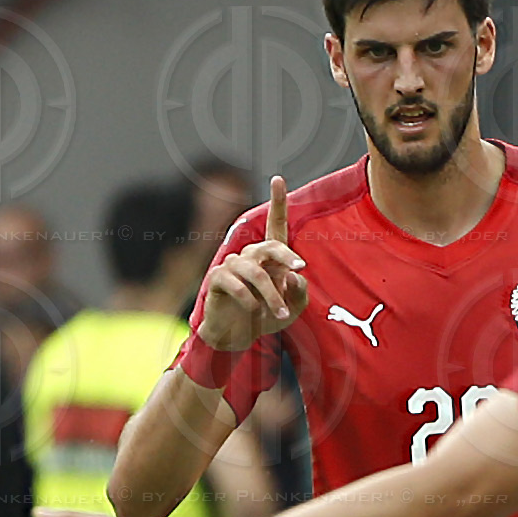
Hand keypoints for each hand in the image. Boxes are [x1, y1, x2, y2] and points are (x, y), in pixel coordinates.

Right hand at [196, 176, 307, 353]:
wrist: (238, 337)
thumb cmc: (266, 317)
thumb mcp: (292, 310)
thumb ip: (299, 293)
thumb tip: (295, 274)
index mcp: (270, 259)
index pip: (274, 226)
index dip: (277, 203)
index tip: (278, 179)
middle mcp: (251, 256)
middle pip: (268, 245)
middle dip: (285, 255)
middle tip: (299, 268)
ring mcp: (232, 265)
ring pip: (255, 271)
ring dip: (271, 294)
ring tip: (280, 314)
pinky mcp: (217, 279)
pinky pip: (234, 282)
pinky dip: (248, 298)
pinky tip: (253, 310)